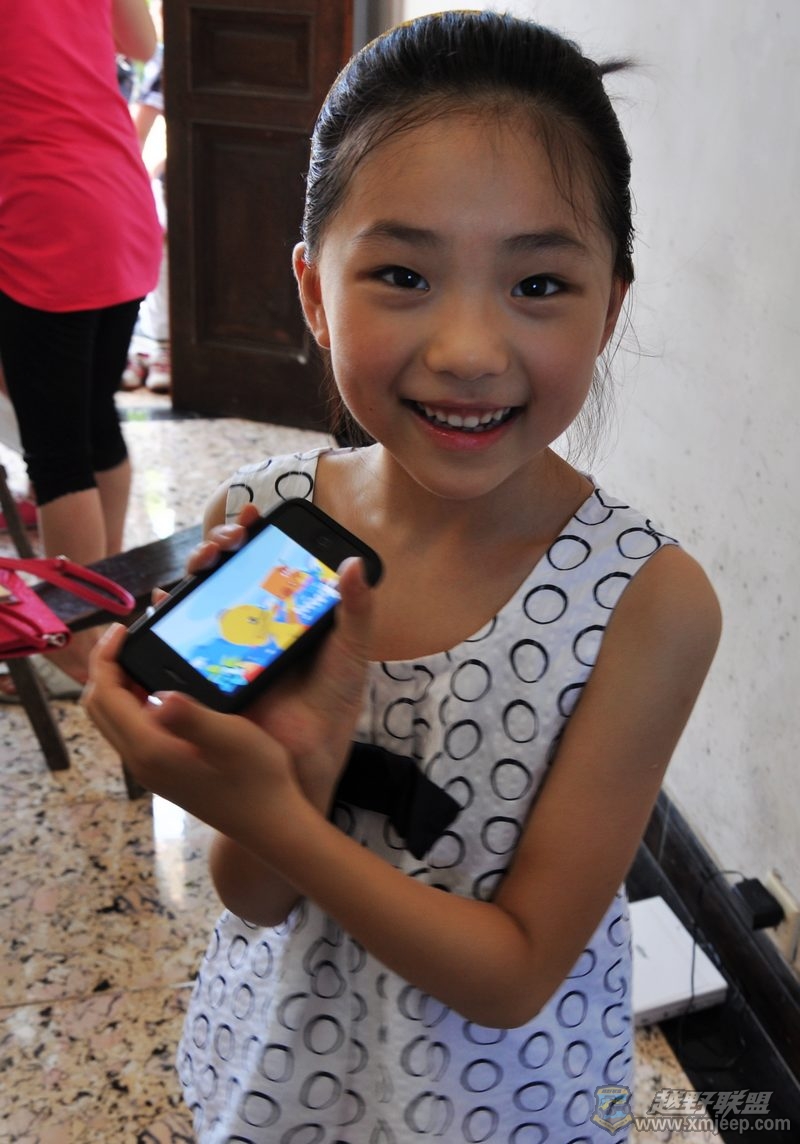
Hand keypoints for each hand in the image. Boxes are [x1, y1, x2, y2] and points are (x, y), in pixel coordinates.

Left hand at [83, 556, 373, 848]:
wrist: (270, 822)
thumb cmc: (257, 778)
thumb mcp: (232, 738)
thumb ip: (193, 717)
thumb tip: (161, 696)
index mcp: (149, 748)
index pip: (105, 695)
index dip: (106, 657)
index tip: (124, 628)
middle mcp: (140, 760)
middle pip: (98, 707)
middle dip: (104, 667)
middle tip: (129, 637)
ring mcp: (150, 768)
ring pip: (112, 719)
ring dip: (117, 684)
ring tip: (144, 654)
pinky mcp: (162, 771)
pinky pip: (131, 729)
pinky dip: (132, 700)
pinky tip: (163, 688)